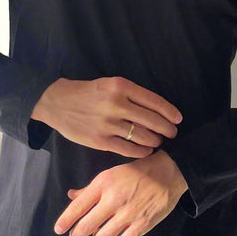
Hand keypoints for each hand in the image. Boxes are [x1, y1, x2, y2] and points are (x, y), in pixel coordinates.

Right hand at [31, 76, 182, 158]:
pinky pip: (128, 149)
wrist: (58, 102)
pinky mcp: (100, 141)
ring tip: (157, 141)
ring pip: (142, 136)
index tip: (177, 119)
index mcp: (121, 86)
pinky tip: (146, 150)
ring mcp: (108, 124)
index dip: (169, 112)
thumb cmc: (87, 93)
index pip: (154, 101)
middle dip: (166, 129)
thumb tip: (156, 110)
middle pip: (152, 120)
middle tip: (172, 133)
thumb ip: (130, 95)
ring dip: (155, 140)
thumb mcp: (109, 84)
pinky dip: (141, 151)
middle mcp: (116, 104)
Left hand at [54, 150, 188, 235]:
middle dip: (77, 233)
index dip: (65, 220)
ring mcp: (128, 213)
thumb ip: (90, 189)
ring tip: (101, 233)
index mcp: (103, 184)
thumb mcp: (110, 175)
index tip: (58, 229)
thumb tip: (71, 195)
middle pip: (87, 226)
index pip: (78, 206)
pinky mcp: (143, 223)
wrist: (167, 172)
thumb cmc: (135, 173)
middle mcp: (113, 199)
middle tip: (76, 235)